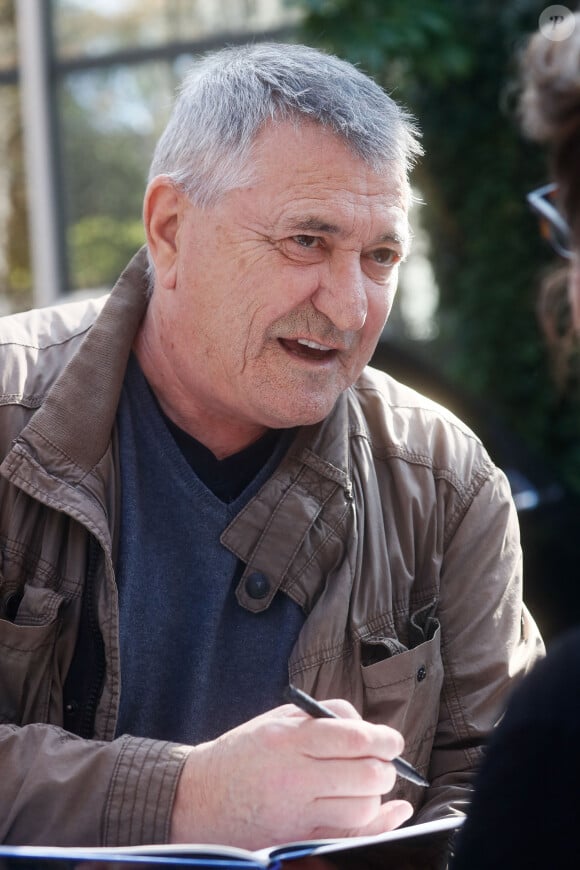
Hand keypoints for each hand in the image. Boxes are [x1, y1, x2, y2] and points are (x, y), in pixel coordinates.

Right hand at [170, 699, 412, 849]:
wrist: (197, 798)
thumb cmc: (243, 753)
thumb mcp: (276, 720)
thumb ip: (324, 716)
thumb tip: (369, 729)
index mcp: (288, 739)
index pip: (352, 738)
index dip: (383, 739)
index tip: (392, 741)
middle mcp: (294, 777)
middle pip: (364, 776)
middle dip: (384, 769)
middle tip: (383, 763)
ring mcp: (296, 814)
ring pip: (361, 810)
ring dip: (377, 797)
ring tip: (368, 786)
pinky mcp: (297, 840)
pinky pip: (347, 837)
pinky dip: (375, 826)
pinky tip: (389, 813)